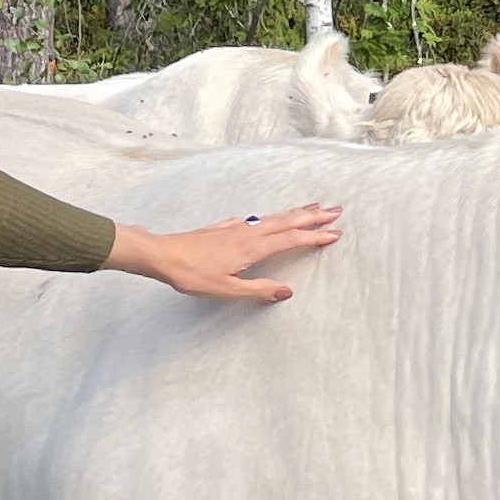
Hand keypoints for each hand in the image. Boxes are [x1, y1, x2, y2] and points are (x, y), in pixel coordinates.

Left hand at [107, 205, 342, 304]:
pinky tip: (266, 218)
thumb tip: (287, 291)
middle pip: (287, 222)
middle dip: (312, 217)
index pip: (291, 239)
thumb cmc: (192, 274)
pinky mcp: (224, 227)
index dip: (314, 237)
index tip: (335, 233)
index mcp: (252, 247)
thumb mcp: (227, 289)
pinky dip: (270, 217)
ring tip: (312, 208)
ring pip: (272, 217)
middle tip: (336, 210)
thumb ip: (258, 289)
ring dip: (295, 213)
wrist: (162, 254)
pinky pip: (256, 219)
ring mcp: (236, 227)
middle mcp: (248, 232)